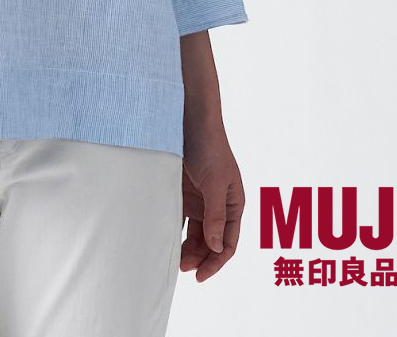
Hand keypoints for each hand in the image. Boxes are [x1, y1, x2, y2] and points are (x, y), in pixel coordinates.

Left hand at [180, 122, 244, 281]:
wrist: (190, 119)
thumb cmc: (209, 147)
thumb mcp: (215, 183)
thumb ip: (215, 215)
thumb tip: (216, 247)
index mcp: (233, 205)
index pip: (227, 242)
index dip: (215, 262)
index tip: (200, 276)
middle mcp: (217, 205)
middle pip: (210, 241)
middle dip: (198, 257)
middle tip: (181, 268)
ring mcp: (199, 199)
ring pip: (193, 232)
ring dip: (185, 246)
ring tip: (172, 258)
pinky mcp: (182, 190)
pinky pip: (178, 215)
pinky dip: (172, 228)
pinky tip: (163, 237)